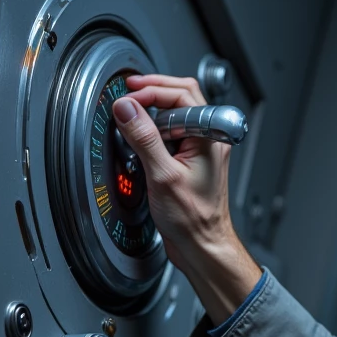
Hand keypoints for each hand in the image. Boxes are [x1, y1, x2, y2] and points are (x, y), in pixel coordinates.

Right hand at [111, 74, 260, 324]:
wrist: (203, 246)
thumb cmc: (194, 220)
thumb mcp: (163, 176)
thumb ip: (144, 138)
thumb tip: (126, 108)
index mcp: (209, 136)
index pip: (181, 94)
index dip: (152, 91)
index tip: (127, 98)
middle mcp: (208, 138)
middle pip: (181, 97)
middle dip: (154, 91)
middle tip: (129, 91)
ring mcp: (200, 148)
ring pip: (176, 114)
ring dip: (153, 109)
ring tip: (132, 114)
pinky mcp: (189, 160)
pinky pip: (172, 133)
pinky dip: (154, 128)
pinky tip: (141, 136)